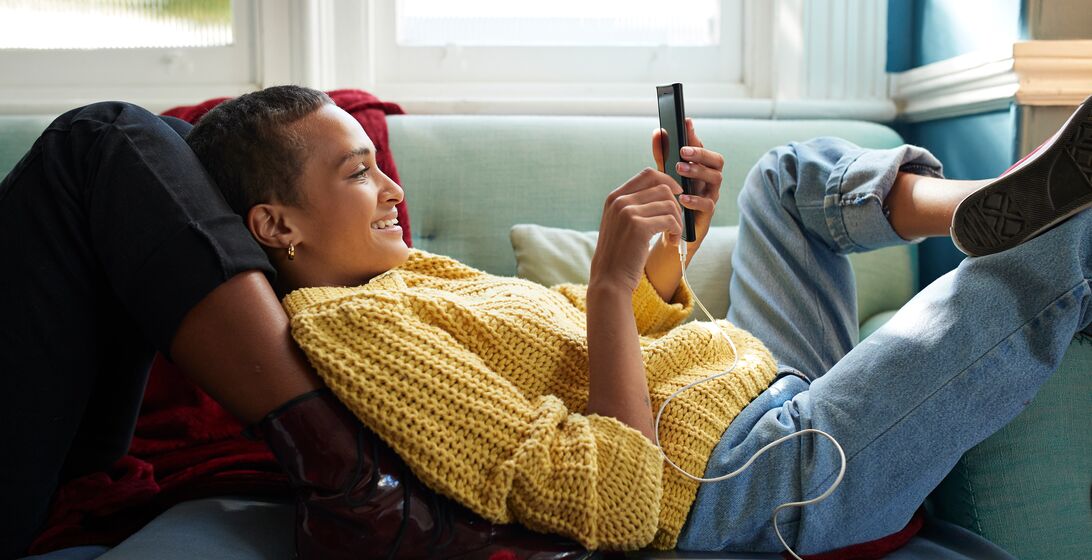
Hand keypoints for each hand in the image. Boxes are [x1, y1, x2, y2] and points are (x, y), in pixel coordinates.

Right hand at [591, 168, 683, 292]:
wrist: (610, 279)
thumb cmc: (620, 254)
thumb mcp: (620, 223)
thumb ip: (634, 205)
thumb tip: (665, 190)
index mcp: (615, 197)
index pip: (648, 174)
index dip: (667, 181)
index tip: (677, 195)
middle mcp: (620, 201)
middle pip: (662, 187)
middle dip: (676, 205)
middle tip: (676, 223)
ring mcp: (628, 212)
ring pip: (669, 204)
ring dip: (678, 220)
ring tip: (674, 235)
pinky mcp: (638, 226)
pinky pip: (670, 220)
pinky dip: (677, 231)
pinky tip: (673, 242)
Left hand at [651, 118, 723, 248]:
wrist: (671, 231)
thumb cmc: (671, 198)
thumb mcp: (665, 174)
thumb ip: (662, 155)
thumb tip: (658, 132)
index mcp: (701, 167)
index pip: (702, 147)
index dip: (694, 135)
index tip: (685, 122)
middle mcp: (709, 178)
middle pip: (717, 160)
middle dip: (701, 153)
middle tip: (683, 151)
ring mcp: (711, 195)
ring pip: (716, 178)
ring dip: (698, 171)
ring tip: (680, 169)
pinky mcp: (708, 213)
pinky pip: (708, 204)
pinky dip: (695, 199)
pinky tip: (682, 197)